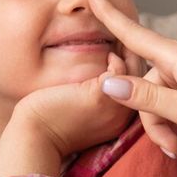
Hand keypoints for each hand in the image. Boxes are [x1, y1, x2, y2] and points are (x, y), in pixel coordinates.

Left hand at [10, 51, 135, 160]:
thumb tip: (99, 72)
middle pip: (143, 80)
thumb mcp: (82, 109)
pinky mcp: (100, 95)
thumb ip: (97, 95)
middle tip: (130, 40)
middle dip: (138, 58)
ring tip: (122, 39)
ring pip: (135, 72)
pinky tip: (107, 54)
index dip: (136, 70)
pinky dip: (115, 58)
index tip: (130, 54)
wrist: (34, 137)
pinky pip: (120, 69)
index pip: (139, 90)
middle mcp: (123, 115)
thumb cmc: (50, 121)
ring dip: (130, 53)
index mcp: (119, 119)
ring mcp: (115, 106)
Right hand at [86, 0, 176, 156]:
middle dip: (151, 116)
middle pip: (146, 82)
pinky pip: (175, 93)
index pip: (135, 33)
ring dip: (164, 122)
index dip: (110, 15)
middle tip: (170, 147)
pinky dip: (175, 115)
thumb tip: (109, 82)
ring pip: (160, 93)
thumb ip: (148, 98)